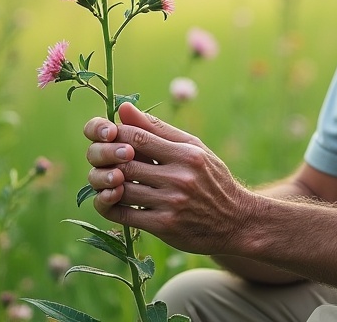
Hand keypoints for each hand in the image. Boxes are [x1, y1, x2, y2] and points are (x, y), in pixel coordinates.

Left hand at [83, 102, 254, 255]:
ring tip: (105, 177)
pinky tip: (109, 199)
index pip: (138, 137)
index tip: (108, 136)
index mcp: (186, 154)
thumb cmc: (211, 179)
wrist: (236, 221)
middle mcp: (179, 178)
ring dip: (106, 183)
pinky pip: (125, 215)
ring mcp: (171, 204)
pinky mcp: (164, 227)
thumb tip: (124, 109)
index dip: (116, 135)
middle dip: (107, 159)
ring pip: (122, 189)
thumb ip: (158, 129)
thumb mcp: (193, 148)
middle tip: (100, 158)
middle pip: (126, 163)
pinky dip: (109, 206)